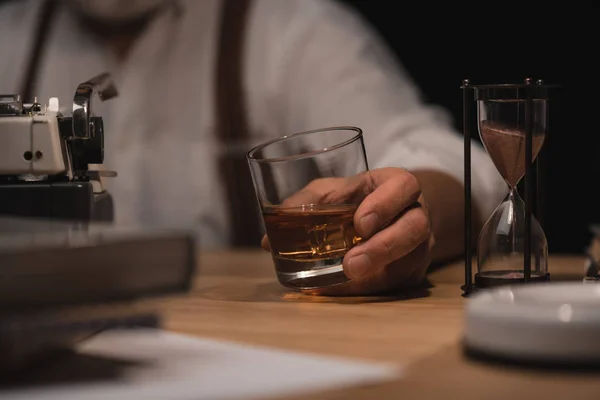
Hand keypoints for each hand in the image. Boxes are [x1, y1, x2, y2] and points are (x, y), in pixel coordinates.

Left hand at [261, 167, 434, 294]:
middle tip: (351, 264)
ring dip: (375, 275)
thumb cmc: (355, 198)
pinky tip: (342, 290)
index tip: (360, 224)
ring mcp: (418, 247)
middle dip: (384, 248)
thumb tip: (269, 240)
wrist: (388, 216)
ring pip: (409, 262)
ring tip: (344, 282)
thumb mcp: (331, 191)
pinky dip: (369, 289)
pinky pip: (397, 284)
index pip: (404, 186)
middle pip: (415, 229)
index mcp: (397, 185)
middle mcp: (415, 214)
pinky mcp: (412, 273)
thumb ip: (304, 205)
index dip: (386, 204)